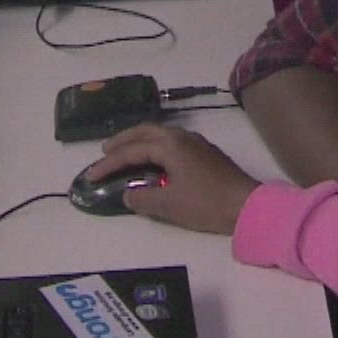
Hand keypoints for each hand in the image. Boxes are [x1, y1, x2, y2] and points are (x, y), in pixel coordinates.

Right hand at [81, 124, 261, 234]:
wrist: (247, 205)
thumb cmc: (206, 203)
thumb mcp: (169, 205)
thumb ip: (143, 198)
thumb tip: (128, 193)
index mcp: (170, 145)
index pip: (132, 150)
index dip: (108, 163)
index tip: (90, 175)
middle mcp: (182, 137)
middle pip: (145, 132)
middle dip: (122, 140)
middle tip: (104, 151)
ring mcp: (196, 143)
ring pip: (160, 134)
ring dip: (140, 141)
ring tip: (125, 152)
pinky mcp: (206, 153)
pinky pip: (172, 142)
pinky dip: (155, 147)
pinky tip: (154, 160)